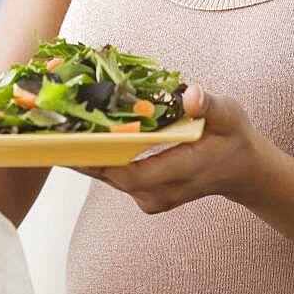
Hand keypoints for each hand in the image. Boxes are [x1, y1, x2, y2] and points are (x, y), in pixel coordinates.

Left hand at [71, 84, 259, 213]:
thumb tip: (191, 94)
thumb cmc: (233, 138)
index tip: (77, 138)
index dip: (104, 158)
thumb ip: (210, 106)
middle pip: (113, 176)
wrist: (241, 170)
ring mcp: (152, 198)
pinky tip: (77, 137)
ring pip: (108, 178)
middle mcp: (163, 193)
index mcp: (185, 171)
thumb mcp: (231, 116)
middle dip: (83, 154)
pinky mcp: (143, 196)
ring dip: (84, 156)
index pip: (137, 174)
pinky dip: (95, 158)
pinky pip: (113, 177)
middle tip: (53, 128)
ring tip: (56, 130)